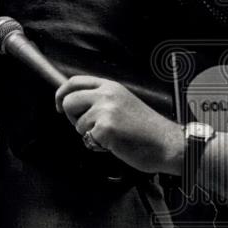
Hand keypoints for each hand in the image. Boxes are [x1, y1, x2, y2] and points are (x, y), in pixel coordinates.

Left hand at [55, 75, 183, 174]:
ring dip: (89, 134)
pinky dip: (97, 145)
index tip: (59, 104)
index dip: (62, 93)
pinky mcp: (106, 128)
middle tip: (89, 126)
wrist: (168, 144)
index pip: (75, 81)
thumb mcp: (124, 102)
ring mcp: (105, 111)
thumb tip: (74, 101)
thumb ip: (101, 98)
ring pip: (77, 124)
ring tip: (111, 135)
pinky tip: (114, 144)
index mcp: (110, 87)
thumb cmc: (147, 128)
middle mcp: (106, 95)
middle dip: (72, 117)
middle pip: (68, 101)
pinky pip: (87, 139)